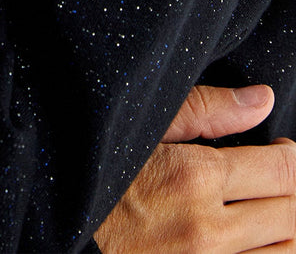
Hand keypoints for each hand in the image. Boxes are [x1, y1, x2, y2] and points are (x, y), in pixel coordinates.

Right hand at [94, 83, 295, 252]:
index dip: (292, 156)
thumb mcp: (147, 124)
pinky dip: (270, 253)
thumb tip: (263, 99)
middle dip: (293, 188)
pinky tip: (257, 237)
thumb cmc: (104, 163)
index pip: (282, 170)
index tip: (283, 149)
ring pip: (285, 251)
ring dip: (288, 227)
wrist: (64, 215)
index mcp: (194, 177)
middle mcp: (207, 229)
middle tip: (278, 176)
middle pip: (291, 212)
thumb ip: (208, 109)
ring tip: (272, 208)